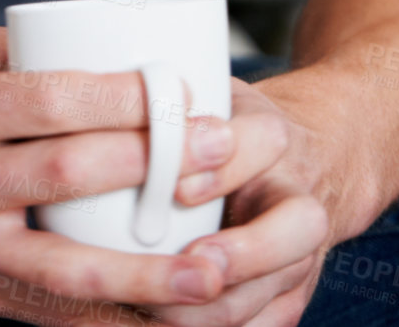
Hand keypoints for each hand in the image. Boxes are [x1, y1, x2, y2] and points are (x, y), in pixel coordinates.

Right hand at [0, 25, 273, 321]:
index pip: (54, 101)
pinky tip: (161, 320)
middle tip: (225, 153)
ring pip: (68, 270)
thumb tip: (103, 45)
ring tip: (217, 267)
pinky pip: (46, 317)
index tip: (188, 92)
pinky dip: (107, 322)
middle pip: (72, 176)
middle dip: (157, 166)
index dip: (127, 99)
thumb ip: (17, 57)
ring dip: (149, 272)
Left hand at [148, 77, 334, 325]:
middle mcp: (298, 200)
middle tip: (188, 262)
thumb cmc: (230, 124)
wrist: (296, 166)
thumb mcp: (208, 94)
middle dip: (241, 256)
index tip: (177, 188)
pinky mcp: (286, 304)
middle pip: (294, 233)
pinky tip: (151, 323)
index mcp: (274, 139)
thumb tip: (99, 98)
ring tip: (148, 303)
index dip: (222, 170)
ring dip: (209, 309)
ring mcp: (299, 259)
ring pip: (271, 296)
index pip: (263, 144)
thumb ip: (169, 99)